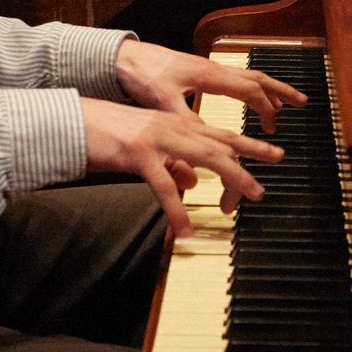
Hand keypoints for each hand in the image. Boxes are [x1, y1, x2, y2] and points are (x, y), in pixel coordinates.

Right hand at [80, 97, 283, 235]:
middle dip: (251, 152)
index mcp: (173, 125)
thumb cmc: (107, 137)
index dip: (245, 143)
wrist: (73, 122)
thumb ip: (171, 164)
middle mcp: (171, 128)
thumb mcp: (145, 150)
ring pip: (204, 157)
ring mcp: (158, 139)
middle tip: (277, 158)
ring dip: (232, 175)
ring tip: (252, 193)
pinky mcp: (139, 155)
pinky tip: (185, 229)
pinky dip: (176, 210)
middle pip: (220, 141)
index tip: (270, 150)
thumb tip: (192, 181)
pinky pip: (164, 187)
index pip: (217, 134)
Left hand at [114, 39, 306, 132]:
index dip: (266, 109)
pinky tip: (248, 97)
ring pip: (247, 75)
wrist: (124, 56)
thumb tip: (210, 143)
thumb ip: (187, 121)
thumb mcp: (162, 102)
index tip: (273, 129)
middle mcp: (213, 69)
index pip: (250, 90)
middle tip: (301, 102)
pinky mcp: (199, 70)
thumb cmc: (141, 75)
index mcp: (210, 76)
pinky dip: (249, 87)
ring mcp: (208, 67)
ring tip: (283, 102)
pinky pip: (234, 77)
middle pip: (257, 77)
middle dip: (281, 90)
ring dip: (268, 87)